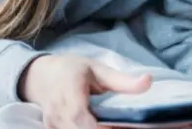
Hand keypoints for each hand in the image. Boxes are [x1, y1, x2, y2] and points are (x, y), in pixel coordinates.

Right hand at [20, 55, 151, 128]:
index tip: (116, 125)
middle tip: (118, 123)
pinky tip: (98, 124)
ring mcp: (52, 124)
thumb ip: (123, 80)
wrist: (43, 77)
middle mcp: (56, 111)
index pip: (79, 116)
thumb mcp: (99, 70)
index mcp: (68, 90)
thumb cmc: (73, 71)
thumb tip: (148, 81)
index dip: (97, 127)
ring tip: (109, 122)